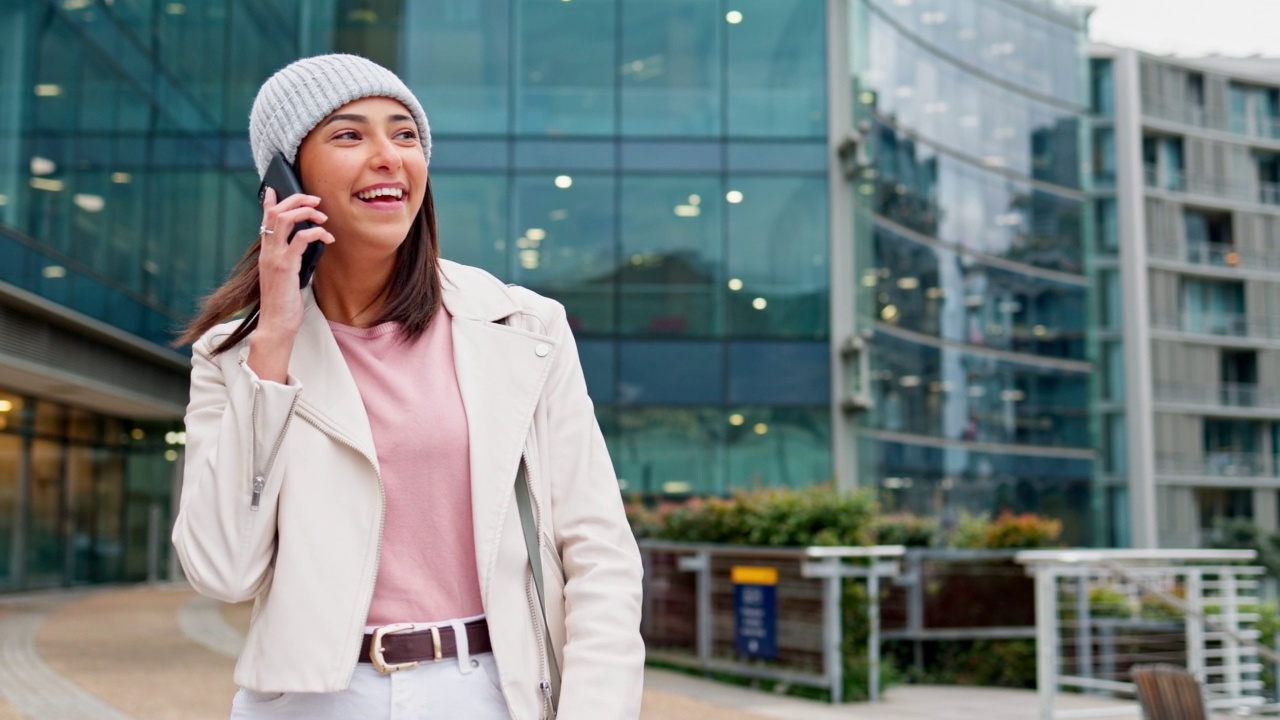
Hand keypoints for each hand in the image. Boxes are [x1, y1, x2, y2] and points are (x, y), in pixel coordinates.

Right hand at [247, 188, 333, 382]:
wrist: (276, 324)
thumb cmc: (284, 302)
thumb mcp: (287, 275)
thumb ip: (291, 258)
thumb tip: (305, 244)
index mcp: (267, 253)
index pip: (264, 220)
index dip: (270, 202)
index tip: (276, 188)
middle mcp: (267, 252)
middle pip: (275, 212)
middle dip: (296, 199)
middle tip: (315, 199)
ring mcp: (274, 258)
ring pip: (284, 220)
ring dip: (305, 211)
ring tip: (322, 215)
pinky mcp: (285, 267)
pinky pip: (301, 239)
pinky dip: (316, 233)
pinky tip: (327, 237)